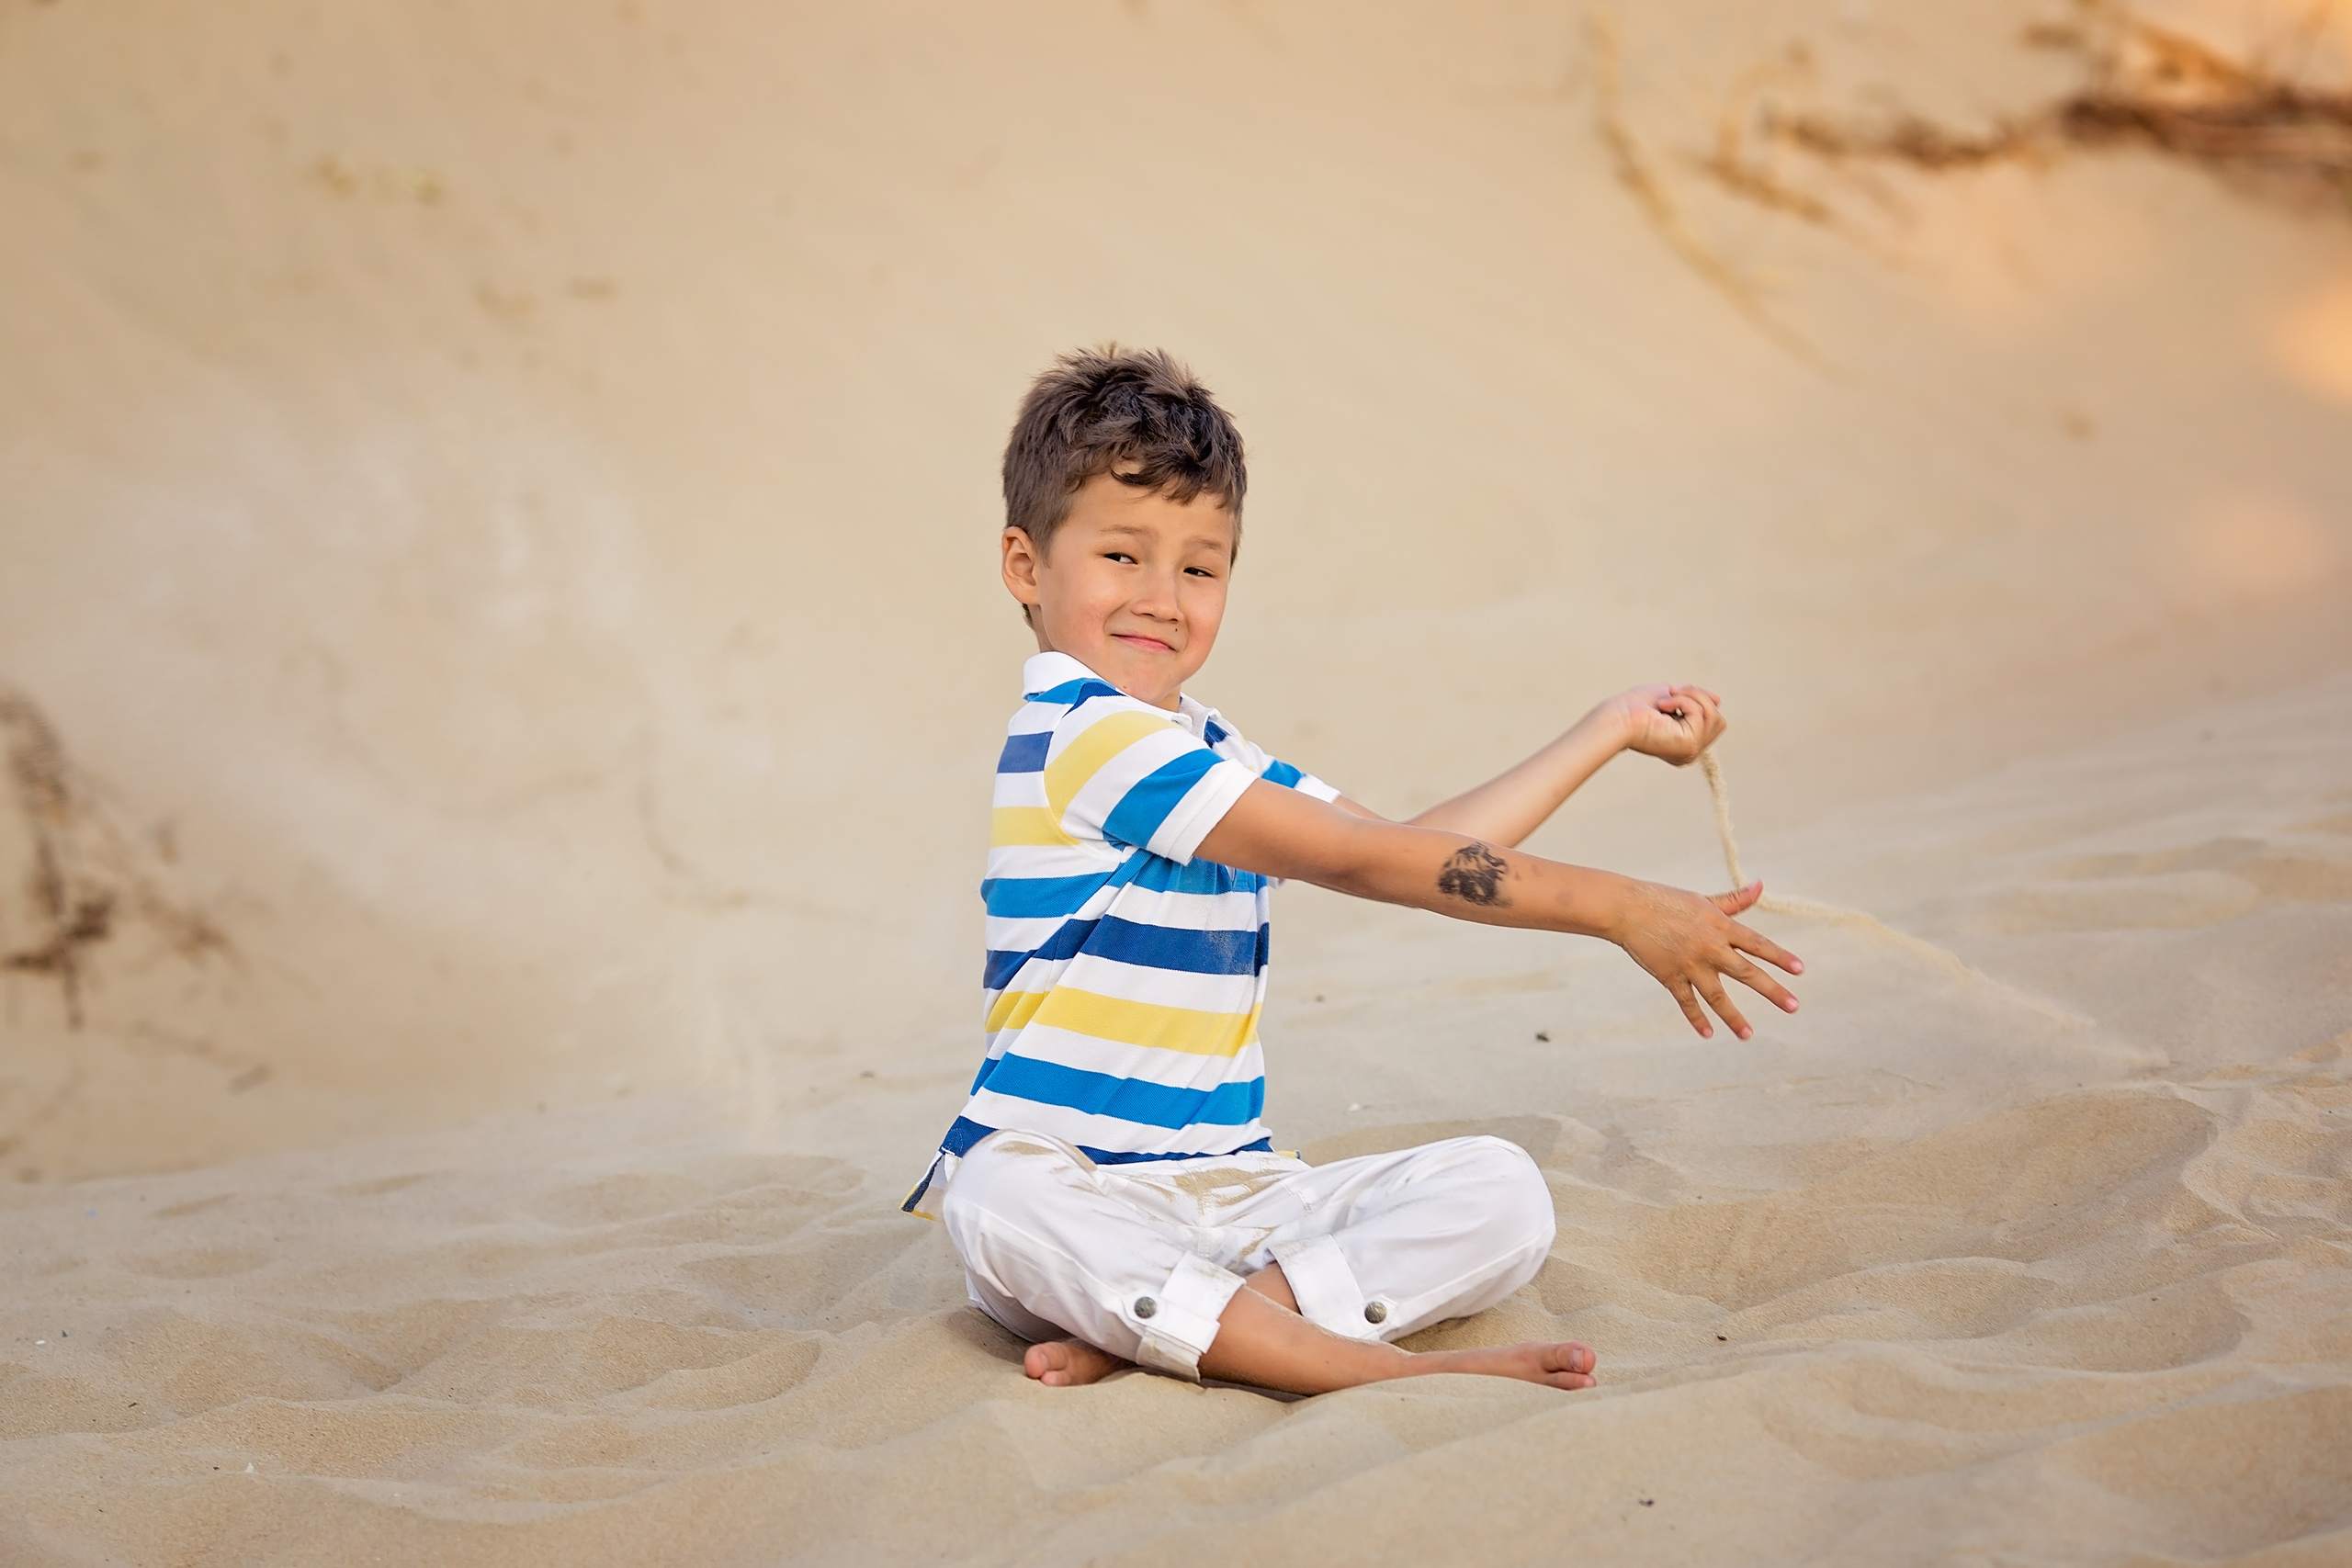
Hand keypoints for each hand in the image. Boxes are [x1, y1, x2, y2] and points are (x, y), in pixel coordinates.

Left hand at [1605, 684, 1724, 766]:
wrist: (1617, 717)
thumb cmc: (1635, 707)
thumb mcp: (1672, 697)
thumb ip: (1694, 699)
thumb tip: (1718, 700)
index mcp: (1685, 744)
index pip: (1713, 722)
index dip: (1698, 702)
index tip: (1672, 694)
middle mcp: (1690, 752)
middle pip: (1718, 720)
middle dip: (1697, 697)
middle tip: (1669, 693)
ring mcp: (1691, 751)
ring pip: (1713, 716)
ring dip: (1689, 697)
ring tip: (1665, 700)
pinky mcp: (1688, 745)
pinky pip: (1700, 714)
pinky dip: (1682, 701)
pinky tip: (1662, 706)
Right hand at [1606, 878, 1800, 1039]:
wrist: (1627, 909)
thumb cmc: (1667, 900)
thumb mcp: (1704, 900)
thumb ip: (1735, 900)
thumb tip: (1761, 884)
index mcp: (1720, 926)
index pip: (1757, 943)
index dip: (1779, 956)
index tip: (1800, 969)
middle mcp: (1709, 947)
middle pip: (1746, 972)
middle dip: (1772, 990)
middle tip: (1794, 1007)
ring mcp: (1690, 964)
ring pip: (1717, 996)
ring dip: (1734, 1017)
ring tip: (1749, 1035)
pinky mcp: (1670, 976)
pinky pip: (1687, 1002)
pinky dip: (1697, 1018)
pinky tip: (1708, 1034)